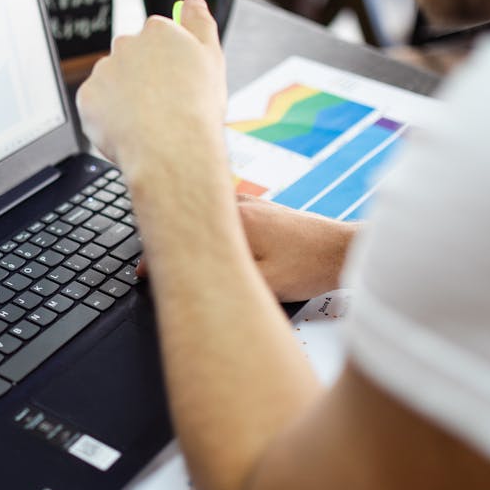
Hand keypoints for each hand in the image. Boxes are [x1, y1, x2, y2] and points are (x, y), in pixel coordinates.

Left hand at [76, 0, 227, 174]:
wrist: (171, 151)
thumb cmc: (196, 110)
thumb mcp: (212, 59)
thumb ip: (200, 24)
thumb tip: (194, 0)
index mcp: (158, 31)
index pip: (157, 39)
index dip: (168, 65)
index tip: (175, 83)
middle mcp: (126, 44)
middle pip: (132, 58)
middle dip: (143, 78)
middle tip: (162, 105)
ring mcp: (104, 70)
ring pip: (113, 81)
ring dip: (124, 96)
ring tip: (147, 122)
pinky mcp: (87, 97)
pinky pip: (96, 104)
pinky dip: (108, 116)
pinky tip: (128, 129)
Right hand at [140, 195, 356, 300]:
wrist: (344, 250)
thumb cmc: (310, 267)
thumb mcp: (264, 285)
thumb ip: (225, 283)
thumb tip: (192, 284)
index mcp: (235, 220)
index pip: (182, 233)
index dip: (156, 257)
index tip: (144, 273)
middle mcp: (240, 205)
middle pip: (190, 217)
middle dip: (169, 240)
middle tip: (154, 264)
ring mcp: (252, 204)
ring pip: (206, 214)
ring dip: (190, 231)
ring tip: (175, 252)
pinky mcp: (263, 209)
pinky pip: (223, 215)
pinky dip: (209, 228)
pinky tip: (209, 241)